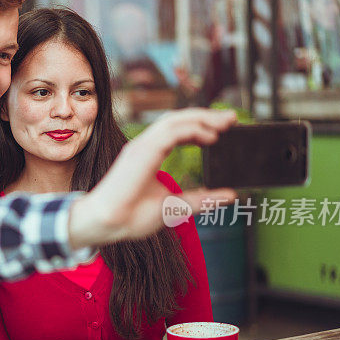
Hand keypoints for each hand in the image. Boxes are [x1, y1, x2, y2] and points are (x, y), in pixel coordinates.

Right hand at [68, 108, 236, 248]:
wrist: (107, 224)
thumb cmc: (131, 217)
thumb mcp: (176, 206)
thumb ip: (202, 199)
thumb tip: (230, 196)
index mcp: (150, 154)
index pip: (178, 130)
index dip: (201, 126)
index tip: (224, 129)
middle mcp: (146, 145)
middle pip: (179, 119)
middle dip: (207, 116)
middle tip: (232, 119)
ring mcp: (142, 146)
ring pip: (175, 120)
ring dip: (203, 118)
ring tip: (227, 123)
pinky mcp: (142, 151)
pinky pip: (171, 131)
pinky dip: (193, 129)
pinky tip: (211, 136)